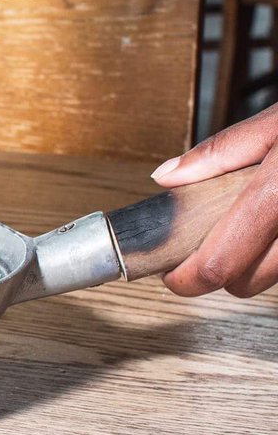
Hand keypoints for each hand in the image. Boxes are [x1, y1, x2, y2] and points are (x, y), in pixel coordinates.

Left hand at [152, 104, 277, 297]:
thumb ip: (222, 152)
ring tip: (252, 225)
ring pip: (275, 278)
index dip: (188, 277)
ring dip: (256, 264)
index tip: (174, 273)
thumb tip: (168, 177)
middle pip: (247, 283)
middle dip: (221, 271)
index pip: (222, 262)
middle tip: (205, 245)